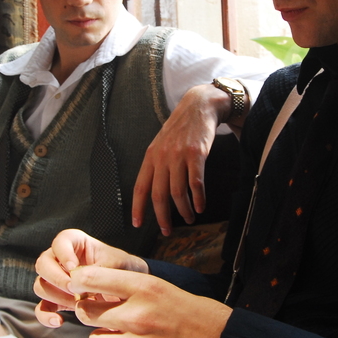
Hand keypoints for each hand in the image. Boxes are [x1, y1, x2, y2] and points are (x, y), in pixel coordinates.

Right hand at [33, 229, 147, 327]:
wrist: (128, 289)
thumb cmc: (123, 269)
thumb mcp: (117, 264)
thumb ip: (99, 269)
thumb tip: (81, 281)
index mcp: (75, 243)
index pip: (60, 242)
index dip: (63, 253)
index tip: (73, 267)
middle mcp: (60, 259)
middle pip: (43, 264)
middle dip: (56, 278)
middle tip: (73, 289)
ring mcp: (56, 280)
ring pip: (40, 285)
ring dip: (56, 296)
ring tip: (78, 303)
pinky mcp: (56, 300)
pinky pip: (42, 308)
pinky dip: (46, 316)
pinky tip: (59, 321)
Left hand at [71, 266, 231, 337]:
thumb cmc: (197, 316)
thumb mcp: (163, 289)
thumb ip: (130, 290)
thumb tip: (95, 289)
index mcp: (145, 289)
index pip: (92, 278)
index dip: (79, 283)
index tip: (78, 287)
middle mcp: (138, 316)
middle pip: (87, 313)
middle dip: (95, 317)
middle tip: (112, 320)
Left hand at [132, 84, 231, 234]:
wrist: (198, 106)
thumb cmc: (180, 129)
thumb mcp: (162, 144)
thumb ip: (157, 164)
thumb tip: (153, 190)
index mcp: (151, 156)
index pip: (140, 187)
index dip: (137, 207)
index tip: (137, 224)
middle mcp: (162, 157)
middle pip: (159, 195)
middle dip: (162, 217)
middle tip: (167, 231)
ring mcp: (179, 155)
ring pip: (178, 192)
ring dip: (184, 210)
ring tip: (189, 218)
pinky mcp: (197, 154)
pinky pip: (196, 183)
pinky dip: (198, 198)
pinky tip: (200, 206)